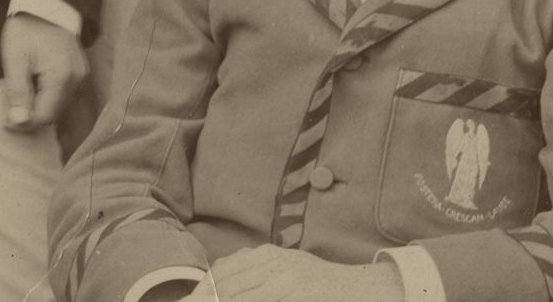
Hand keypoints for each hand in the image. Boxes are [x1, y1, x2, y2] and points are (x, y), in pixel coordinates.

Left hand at [0, 13, 86, 130]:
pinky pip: (64, 94)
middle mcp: (77, 80)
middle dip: (31, 117)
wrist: (45, 5)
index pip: (45, 116)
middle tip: (8, 112)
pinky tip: (32, 89)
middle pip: (54, 114)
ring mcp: (81, 75)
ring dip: (39, 108)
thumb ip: (17, 92)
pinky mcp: (80, 71)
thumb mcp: (15, 59)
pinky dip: (47, 97)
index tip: (4, 122)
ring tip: (18, 99)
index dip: (24, 123)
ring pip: (59, 106)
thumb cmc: (26, 29)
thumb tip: (19, 123)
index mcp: (62, 77)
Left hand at [208, 245, 402, 300]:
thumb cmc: (323, 285)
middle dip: (206, 296)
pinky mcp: (294, 290)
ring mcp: (283, 275)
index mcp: (267, 254)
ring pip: (239, 292)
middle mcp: (272, 260)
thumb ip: (260, 275)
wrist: (361, 288)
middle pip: (226, 279)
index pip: (224, 268)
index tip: (191, 298)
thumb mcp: (288, 271)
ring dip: (221, 300)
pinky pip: (259, 299)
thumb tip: (226, 282)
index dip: (204, 286)